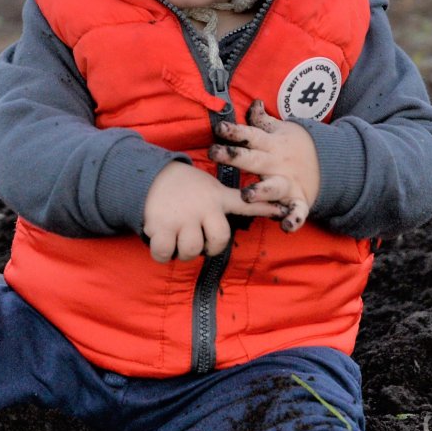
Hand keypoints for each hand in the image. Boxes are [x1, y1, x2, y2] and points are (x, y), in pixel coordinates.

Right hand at [141, 162, 282, 262]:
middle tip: (198, 243)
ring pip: (191, 251)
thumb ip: (224, 201)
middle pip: (218, 241)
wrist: (148, 176)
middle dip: (209, 249)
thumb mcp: (209, 187)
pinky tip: (161, 244)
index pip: (246, 203)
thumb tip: (245, 214)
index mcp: (217, 198)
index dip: (265, 209)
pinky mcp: (161, 226)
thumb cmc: (183, 186)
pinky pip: (166, 253)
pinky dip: (162, 254)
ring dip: (183, 253)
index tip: (283, 211)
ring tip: (177, 240)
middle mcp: (203, 208)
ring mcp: (182, 217)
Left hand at [209, 100, 320, 232]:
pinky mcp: (299, 201)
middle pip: (254, 159)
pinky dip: (293, 219)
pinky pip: (297, 212)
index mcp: (271, 145)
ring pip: (273, 188)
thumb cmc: (295, 146)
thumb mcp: (282, 130)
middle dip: (235, 157)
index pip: (250, 135)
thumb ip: (263, 121)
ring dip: (261, 191)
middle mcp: (278, 163)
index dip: (235, 131)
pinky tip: (286, 226)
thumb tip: (253, 103)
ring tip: (247, 195)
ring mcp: (289, 183)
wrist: (331, 163)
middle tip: (213, 153)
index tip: (219, 128)